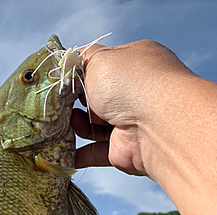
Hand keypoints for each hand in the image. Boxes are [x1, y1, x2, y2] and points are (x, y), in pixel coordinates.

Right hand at [71, 40, 193, 178]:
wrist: (156, 126)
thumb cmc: (129, 84)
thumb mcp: (100, 59)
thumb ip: (83, 59)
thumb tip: (73, 62)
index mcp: (132, 65)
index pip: (102, 67)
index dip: (80, 73)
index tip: (63, 81)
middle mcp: (133, 94)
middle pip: (95, 98)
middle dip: (75, 102)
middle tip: (60, 104)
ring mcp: (128, 123)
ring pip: (92, 126)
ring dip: (76, 126)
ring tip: (66, 123)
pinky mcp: (121, 149)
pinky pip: (94, 152)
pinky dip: (77, 154)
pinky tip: (61, 151)